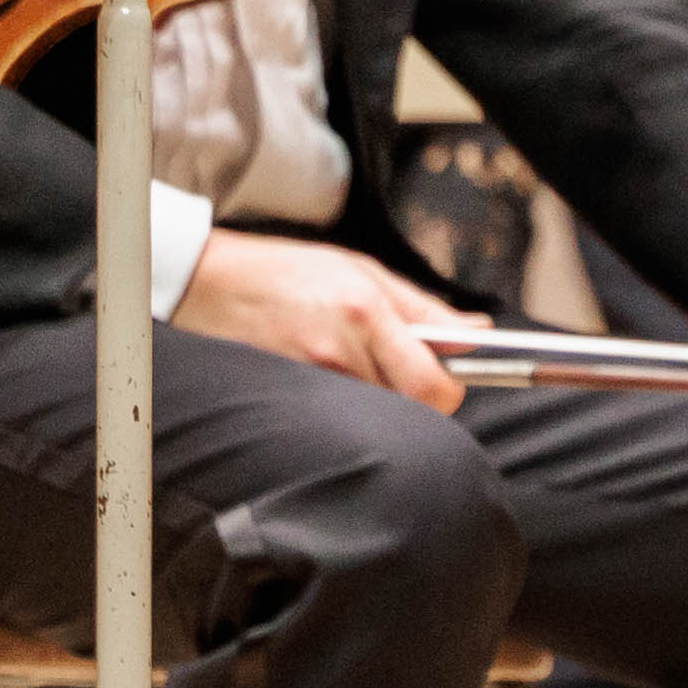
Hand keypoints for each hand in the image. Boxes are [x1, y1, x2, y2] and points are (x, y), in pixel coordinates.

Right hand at [175, 226, 464, 413]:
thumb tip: (475, 332)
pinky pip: (342, 416)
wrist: (211, 284)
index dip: (451, 391)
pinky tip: (331, 375)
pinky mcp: (292, 398)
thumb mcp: (362, 272)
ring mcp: (313, 381)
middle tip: (407, 374)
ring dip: (383, 399)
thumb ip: (423, 308)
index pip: (431, 385)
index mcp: (366, 313)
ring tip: (359, 365)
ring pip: (378, 414)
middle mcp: (341, 352)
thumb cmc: (290, 272)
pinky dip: (350, 405)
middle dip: (420, 398)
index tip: (451, 381)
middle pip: (409, 410)